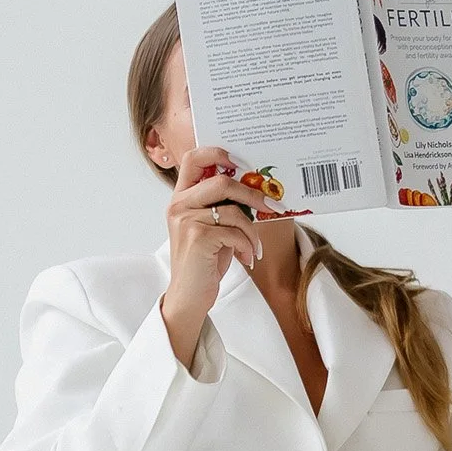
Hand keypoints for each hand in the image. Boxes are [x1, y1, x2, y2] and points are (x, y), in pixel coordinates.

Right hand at [161, 146, 263, 368]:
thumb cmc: (203, 262)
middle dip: (253, 195)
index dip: (218, 153)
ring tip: (253, 248)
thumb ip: (221, 206)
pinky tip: (246, 258)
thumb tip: (257, 189)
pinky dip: (247, 246)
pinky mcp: (198, 237)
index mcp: (181, 198)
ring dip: (251, 231)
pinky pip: (235, 232)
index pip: (194, 159)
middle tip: (272, 207)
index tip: (241, 162)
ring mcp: (186, 220)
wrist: (189, 298)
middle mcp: (179, 205)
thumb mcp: (211, 228)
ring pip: (233, 210)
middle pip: (222, 181)